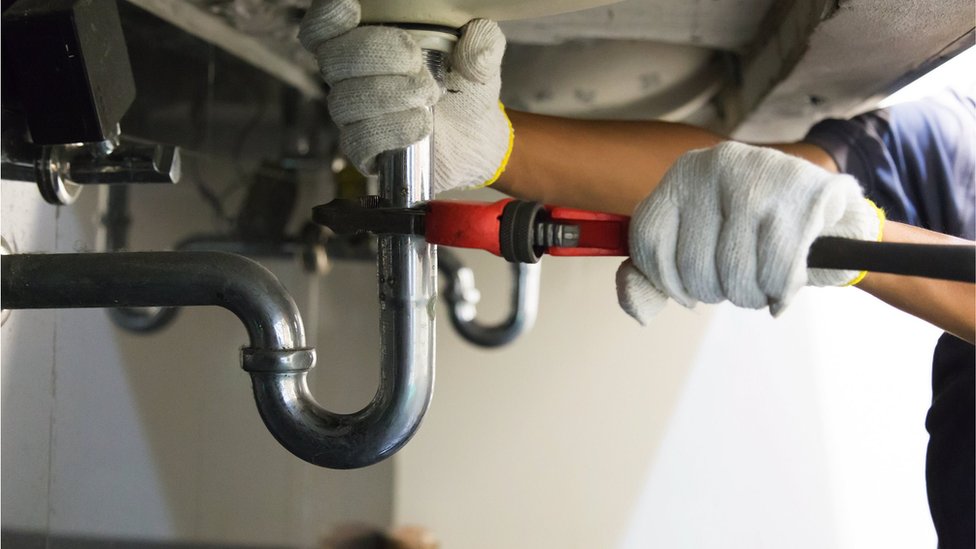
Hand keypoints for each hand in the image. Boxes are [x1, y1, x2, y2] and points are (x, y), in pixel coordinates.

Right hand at [299, 0, 512, 194]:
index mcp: (366, 43)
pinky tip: (421, 124)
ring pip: (345, 101)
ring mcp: (355, 116)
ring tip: (429, 95)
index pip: (322, 30)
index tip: (352, 10)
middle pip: (332, 60)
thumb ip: (481, 43)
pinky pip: (358, 141)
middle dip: (375, 55)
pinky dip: (392, 130)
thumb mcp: (479, 59)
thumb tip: (476, 42)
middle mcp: (351, 78)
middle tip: (417, 62)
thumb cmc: (465, 89)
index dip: (326, 19)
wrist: (476, 138)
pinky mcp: (365, 150)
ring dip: (389, 95)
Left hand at [616, 142, 884, 322]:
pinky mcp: (803, 195)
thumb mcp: (696, 244)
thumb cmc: (752, 233)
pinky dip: (780, 292)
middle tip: (736, 282)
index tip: (686, 291)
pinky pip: (776, 272)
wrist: (828, 210)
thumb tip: (639, 310)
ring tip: (761, 282)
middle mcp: (715, 166)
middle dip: (715, 291)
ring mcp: (760, 176)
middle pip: (692, 265)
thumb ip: (655, 277)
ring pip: (734, 273)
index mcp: (683, 174)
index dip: (665, 281)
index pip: (648, 240)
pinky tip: (783, 285)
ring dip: (750, 295)